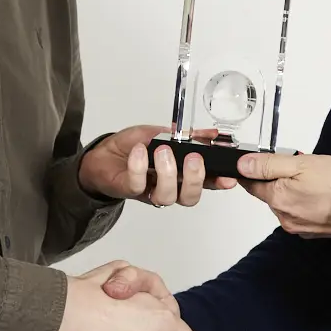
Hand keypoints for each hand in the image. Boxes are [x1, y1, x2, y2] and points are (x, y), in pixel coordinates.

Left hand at [78, 125, 238, 206]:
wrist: (101, 155)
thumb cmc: (132, 147)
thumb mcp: (161, 134)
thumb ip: (186, 137)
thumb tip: (210, 135)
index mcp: (181, 174)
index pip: (206, 182)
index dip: (219, 182)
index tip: (228, 176)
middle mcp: (169, 187)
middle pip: (189, 197)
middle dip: (195, 179)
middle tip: (193, 159)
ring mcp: (149, 191)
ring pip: (167, 196)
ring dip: (168, 173)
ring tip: (162, 151)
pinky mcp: (128, 190)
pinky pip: (138, 185)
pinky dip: (139, 166)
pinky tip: (139, 151)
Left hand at [238, 153, 330, 237]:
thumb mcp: (300, 163)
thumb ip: (268, 164)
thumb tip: (243, 165)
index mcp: (277, 198)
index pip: (251, 184)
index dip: (255, 170)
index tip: (265, 162)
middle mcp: (283, 216)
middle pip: (270, 193)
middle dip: (280, 179)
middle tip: (301, 169)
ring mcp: (297, 226)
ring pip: (286, 203)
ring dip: (294, 192)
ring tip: (316, 182)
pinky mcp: (311, 231)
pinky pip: (300, 213)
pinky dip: (306, 203)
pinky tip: (321, 195)